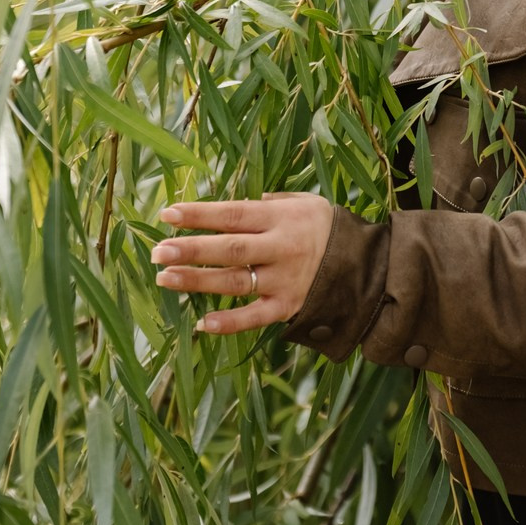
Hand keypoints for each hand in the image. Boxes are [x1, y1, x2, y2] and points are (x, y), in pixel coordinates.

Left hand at [151, 190, 332, 334]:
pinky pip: (255, 317)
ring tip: (165, 278)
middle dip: (191, 249)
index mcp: (280, 218)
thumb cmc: (327, 228)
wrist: (367, 263)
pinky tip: (202, 324)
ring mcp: (283, 280)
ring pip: (234, 282)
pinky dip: (229, 322)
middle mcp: (279, 248)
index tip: (168, 214)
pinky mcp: (287, 307)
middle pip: (229, 248)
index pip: (232, 214)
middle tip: (158, 250)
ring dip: (197, 281)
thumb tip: (241, 202)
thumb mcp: (305, 202)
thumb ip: (271, 201)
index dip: (199, 215)